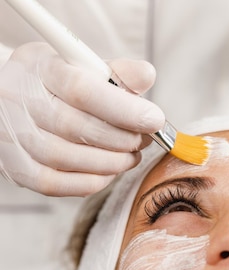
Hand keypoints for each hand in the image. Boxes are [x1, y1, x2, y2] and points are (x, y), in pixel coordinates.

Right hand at [0, 42, 164, 195]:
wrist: (10, 103)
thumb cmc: (52, 85)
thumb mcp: (78, 66)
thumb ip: (114, 72)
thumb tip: (147, 76)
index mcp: (39, 69)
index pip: (82, 89)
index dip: (123, 108)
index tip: (154, 119)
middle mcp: (20, 102)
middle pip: (76, 127)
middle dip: (121, 138)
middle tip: (144, 139)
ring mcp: (14, 138)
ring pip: (67, 158)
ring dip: (110, 162)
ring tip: (131, 156)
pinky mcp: (17, 169)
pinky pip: (57, 184)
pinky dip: (91, 181)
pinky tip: (110, 172)